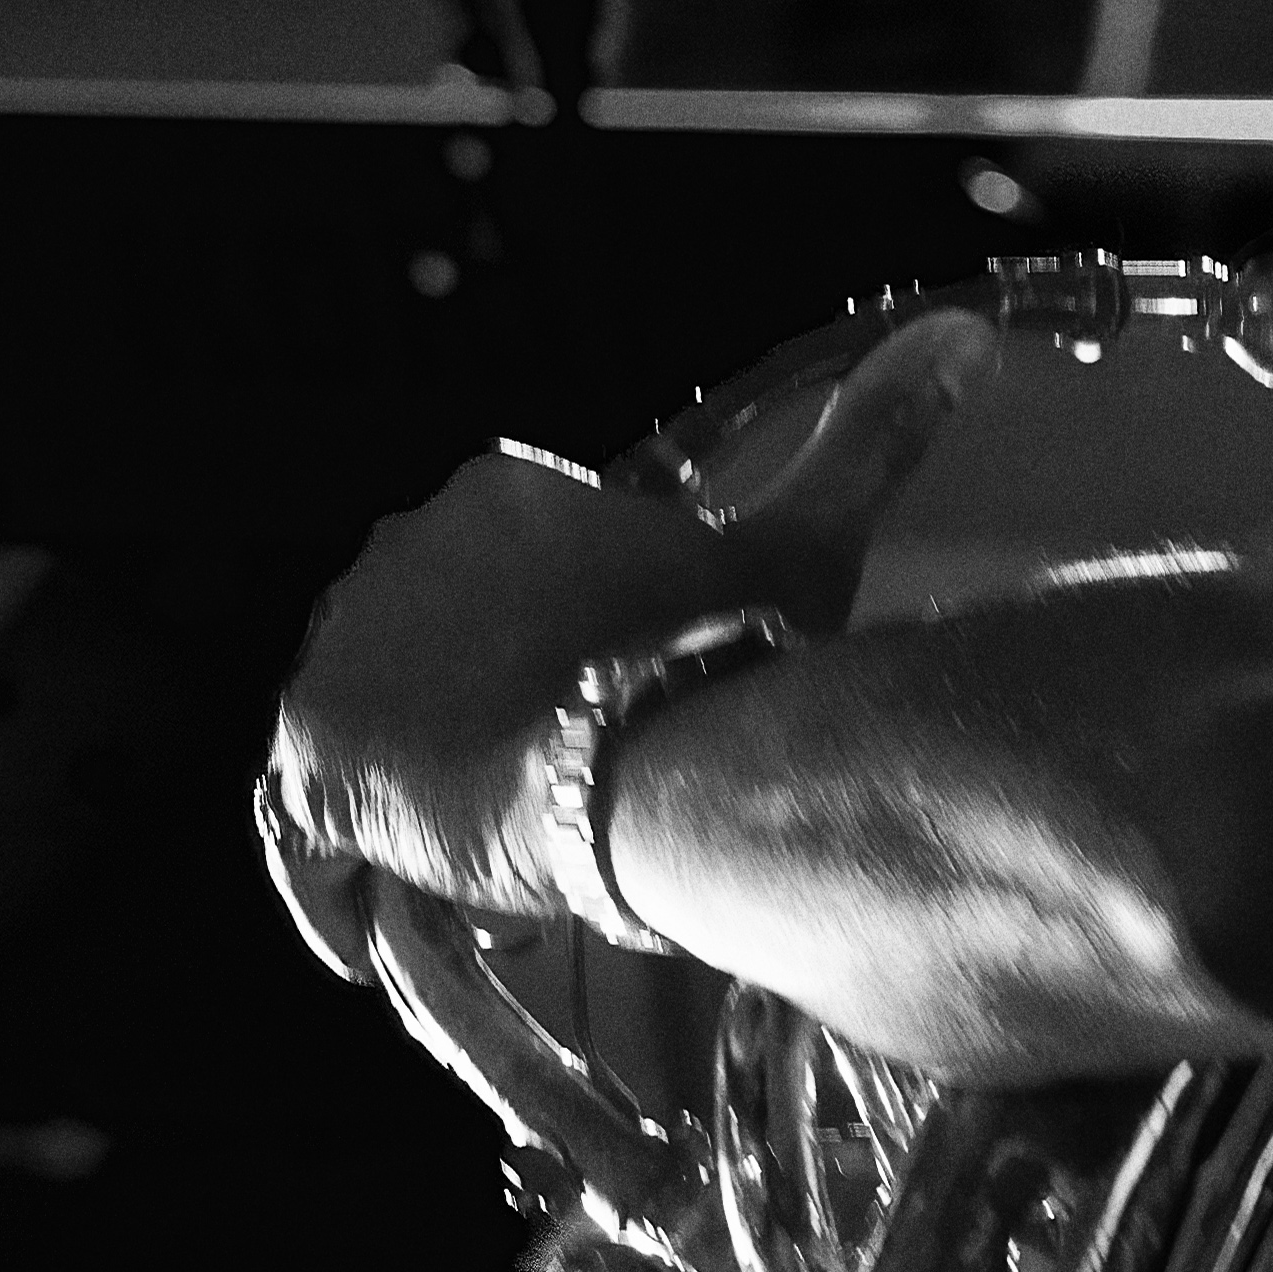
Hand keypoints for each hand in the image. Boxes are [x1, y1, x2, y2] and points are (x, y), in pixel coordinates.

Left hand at [254, 313, 993, 974]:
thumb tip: (967, 335)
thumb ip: (875, 436)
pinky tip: (410, 936)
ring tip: (516, 867)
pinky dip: (347, 884)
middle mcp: (393, 552)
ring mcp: (336, 655)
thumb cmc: (727, 659)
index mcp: (495, 490)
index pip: (517, 584)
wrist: (638, 770)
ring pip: (381, 739)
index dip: (572, 661)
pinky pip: (305, 833)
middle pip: (442, 659)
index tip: (626, 720)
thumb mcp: (804, 547)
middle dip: (497, 722)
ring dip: (434, 795)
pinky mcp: (308, 756)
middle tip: (583, 802)